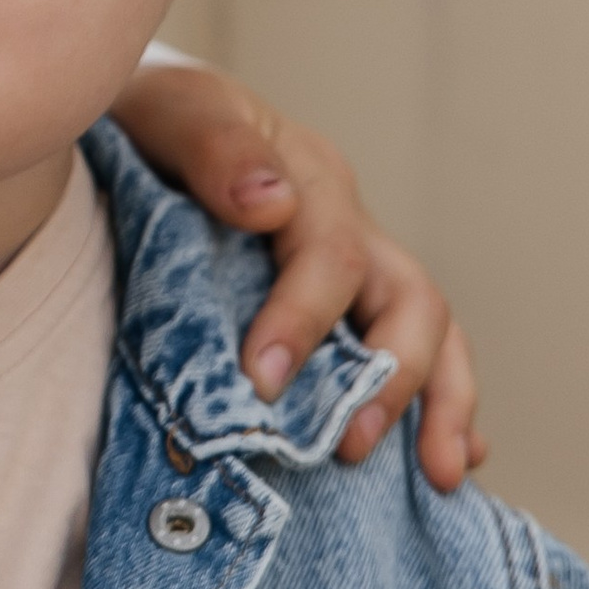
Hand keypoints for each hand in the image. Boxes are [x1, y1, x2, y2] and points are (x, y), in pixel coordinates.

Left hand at [108, 59, 485, 490]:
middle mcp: (351, 226)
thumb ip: (213, 148)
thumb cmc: (157, 121)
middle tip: (347, 446)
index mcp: (310, 181)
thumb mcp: (173, 113)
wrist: (144, 124)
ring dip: (440, 404)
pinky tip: (445, 462)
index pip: (330, 256)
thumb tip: (269, 200)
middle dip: (393, 380)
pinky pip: (419, 355)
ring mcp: (361, 269)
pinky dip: (439, 407)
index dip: (303, 320)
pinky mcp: (351, 307)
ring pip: (431, 333)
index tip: (265, 382)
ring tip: (441, 475)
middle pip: (411, 299)